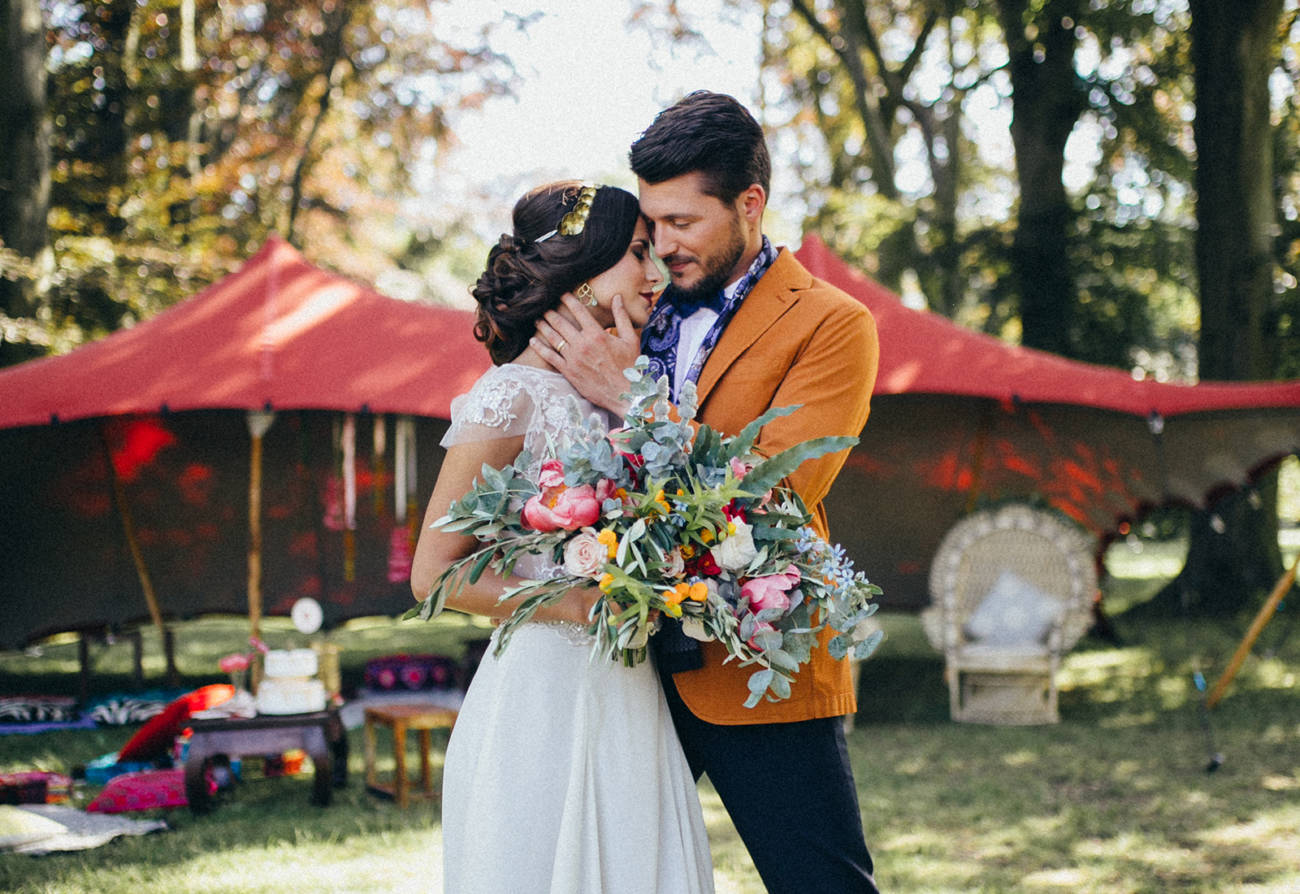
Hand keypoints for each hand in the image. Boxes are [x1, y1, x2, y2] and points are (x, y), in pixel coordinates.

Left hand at [532, 293, 638, 414]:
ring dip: (543, 326)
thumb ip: (621, 317)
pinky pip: (550, 357)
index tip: (561, 294)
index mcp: (597, 334)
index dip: (568, 300)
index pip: (579, 311)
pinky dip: (540, 347)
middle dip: (551, 313)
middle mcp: (582, 344)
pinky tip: (533, 341)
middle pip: (561, 323)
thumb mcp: (630, 339)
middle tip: (544, 306)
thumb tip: (617, 297)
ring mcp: (574, 359)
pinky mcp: (569, 372)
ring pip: (553, 338)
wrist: (625, 395)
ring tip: (537, 320)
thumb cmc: (630, 366)